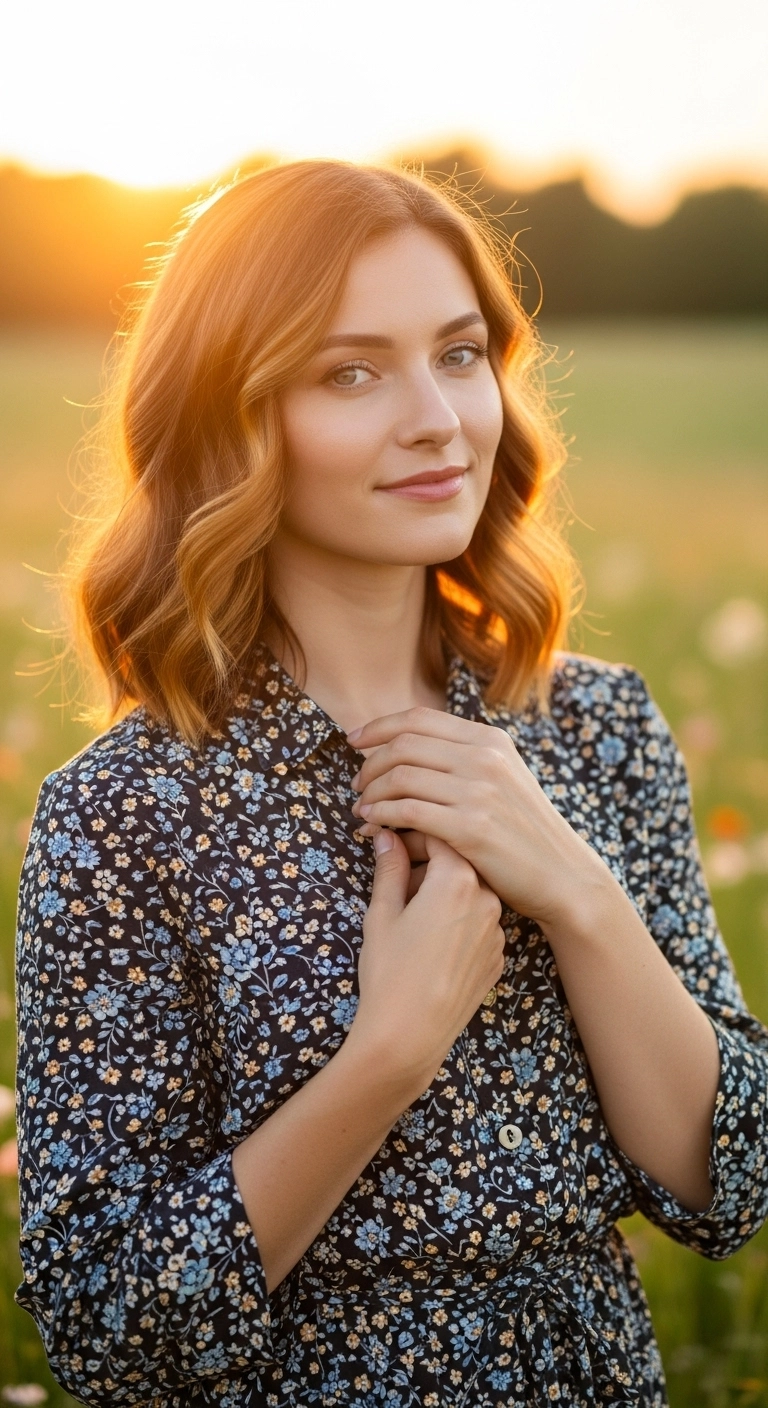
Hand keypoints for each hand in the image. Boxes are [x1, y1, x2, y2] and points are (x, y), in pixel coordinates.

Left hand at [349, 707, 609, 929]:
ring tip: (361, 807)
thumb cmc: (524, 832)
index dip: (378, 726)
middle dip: (369, 763)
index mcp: (489, 740)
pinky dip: (381, 814)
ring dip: (371, 791)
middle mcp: (484, 758)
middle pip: (403, 745)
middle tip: (357, 784)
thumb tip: (405, 752)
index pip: (418, 718)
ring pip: (400, 776)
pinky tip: (372, 823)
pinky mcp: (470, 827)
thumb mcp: (502, 780)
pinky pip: (407, 810)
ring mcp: (479, 791)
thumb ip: (462, 761)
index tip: (353, 740)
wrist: (562, 874)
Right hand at [350, 829, 504, 1094]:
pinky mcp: (498, 958)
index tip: (389, 839)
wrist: (410, 1036)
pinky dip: (458, 920)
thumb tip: (388, 837)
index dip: (411, 832)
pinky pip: (478, 924)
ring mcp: (497, 931)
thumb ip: (389, 869)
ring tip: (411, 911)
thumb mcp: (382, 914)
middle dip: (427, 861)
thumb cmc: (389, 972)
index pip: (439, 834)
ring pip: (471, 893)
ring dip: (444, 890)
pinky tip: (431, 940)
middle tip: (394, 873)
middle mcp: (487, 900)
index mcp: (457, 880)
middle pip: (458, 862)